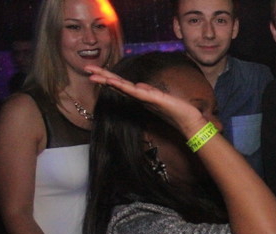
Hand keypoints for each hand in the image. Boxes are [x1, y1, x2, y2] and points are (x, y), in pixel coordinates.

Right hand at [85, 65, 205, 136]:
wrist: (188, 121)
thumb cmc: (175, 110)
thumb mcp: (158, 98)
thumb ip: (147, 92)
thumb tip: (138, 85)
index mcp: (140, 96)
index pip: (121, 84)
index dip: (107, 78)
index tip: (94, 71)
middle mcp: (140, 97)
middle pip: (118, 85)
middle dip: (102, 77)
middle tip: (87, 70)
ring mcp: (145, 98)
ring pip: (123, 88)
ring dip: (109, 81)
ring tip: (95, 75)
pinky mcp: (153, 99)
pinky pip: (137, 92)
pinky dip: (125, 87)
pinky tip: (115, 82)